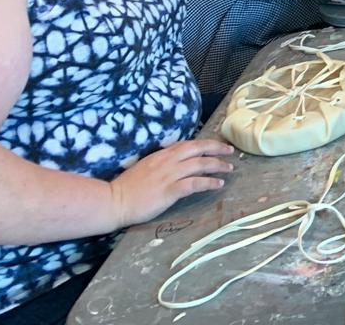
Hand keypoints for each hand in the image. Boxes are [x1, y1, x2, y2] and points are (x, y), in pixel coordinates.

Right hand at [109, 139, 233, 227]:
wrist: (113, 201)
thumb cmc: (126, 188)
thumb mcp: (145, 167)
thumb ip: (161, 163)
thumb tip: (176, 162)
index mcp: (161, 155)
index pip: (188, 144)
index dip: (204, 143)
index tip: (216, 145)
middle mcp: (168, 161)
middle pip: (198, 149)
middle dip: (217, 148)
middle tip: (230, 151)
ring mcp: (169, 175)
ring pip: (200, 164)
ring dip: (218, 165)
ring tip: (229, 168)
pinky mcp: (170, 190)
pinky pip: (195, 183)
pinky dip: (209, 182)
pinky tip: (218, 184)